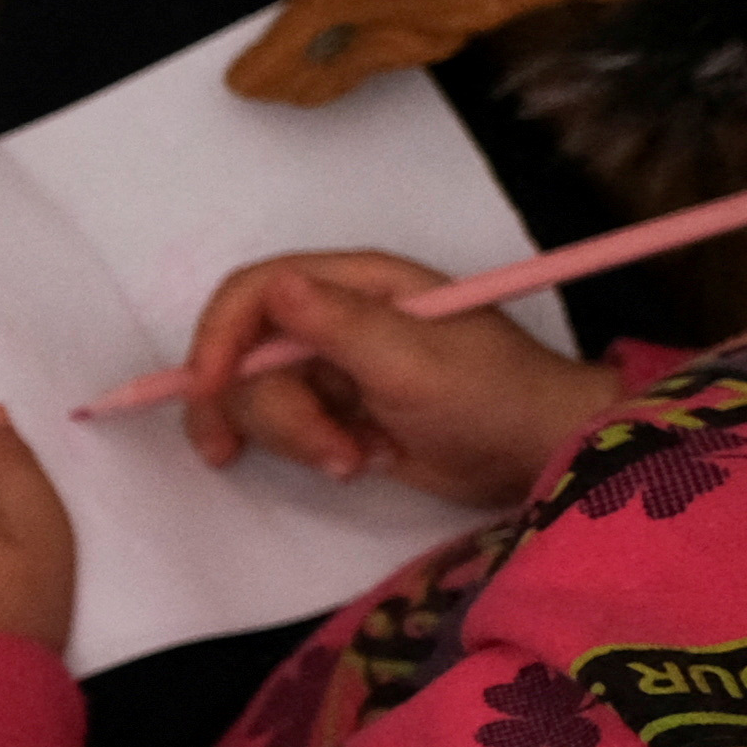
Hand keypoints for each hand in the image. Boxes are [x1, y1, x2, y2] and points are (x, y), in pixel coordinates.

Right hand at [174, 249, 612, 506]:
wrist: (538, 454)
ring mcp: (330, 368)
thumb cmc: (489, 395)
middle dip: (275, 414)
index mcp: (354, 285)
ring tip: (356, 459)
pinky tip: (356, 461)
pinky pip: (280, 429)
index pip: (251, 293)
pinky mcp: (332, 412)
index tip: (207, 393)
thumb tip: (275, 284)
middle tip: (327, 453)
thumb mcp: (414, 361)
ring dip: (298, 440)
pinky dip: (307, 452)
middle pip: (244, 358)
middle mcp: (330, 319)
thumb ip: (340, 325)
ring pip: (258, 400)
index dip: (217, 339)